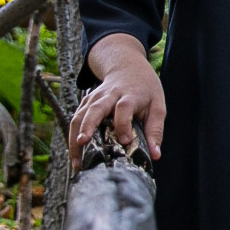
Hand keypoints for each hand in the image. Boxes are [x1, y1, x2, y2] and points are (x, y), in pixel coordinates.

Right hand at [72, 35, 165, 161]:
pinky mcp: (85, 103)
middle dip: (88, 125)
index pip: (124, 107)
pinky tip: (76, 157)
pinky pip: (76, 120)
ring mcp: (94, 98)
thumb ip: (155, 130)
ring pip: (80, 115)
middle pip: (95, 108)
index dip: (123, 124)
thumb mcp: (157, 106)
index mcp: (129, 95)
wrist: (127, 67)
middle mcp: (109, 95)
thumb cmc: (144, 89)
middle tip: (83, 142)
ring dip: (75, 137)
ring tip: (77, 162)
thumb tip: (156, 156)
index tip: (125, 141)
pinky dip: (73, 138)